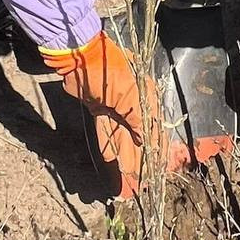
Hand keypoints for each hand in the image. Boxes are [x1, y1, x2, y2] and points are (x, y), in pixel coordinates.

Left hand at [43, 32, 158, 196]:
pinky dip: (108, 145)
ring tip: (127, 177)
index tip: (158, 170)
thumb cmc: (110, 74)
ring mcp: (116, 107)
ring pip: (122, 136)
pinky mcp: (99, 109)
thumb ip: (139, 121)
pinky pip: (106, 131)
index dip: (156, 149)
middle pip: (138, 136)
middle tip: (139, 182)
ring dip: (124, 156)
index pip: (154, 128)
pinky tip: (111, 161)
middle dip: (139, 158)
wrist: (81, 58)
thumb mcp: (130, 96)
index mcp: (146, 97)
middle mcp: (133, 103)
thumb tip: (147, 142)